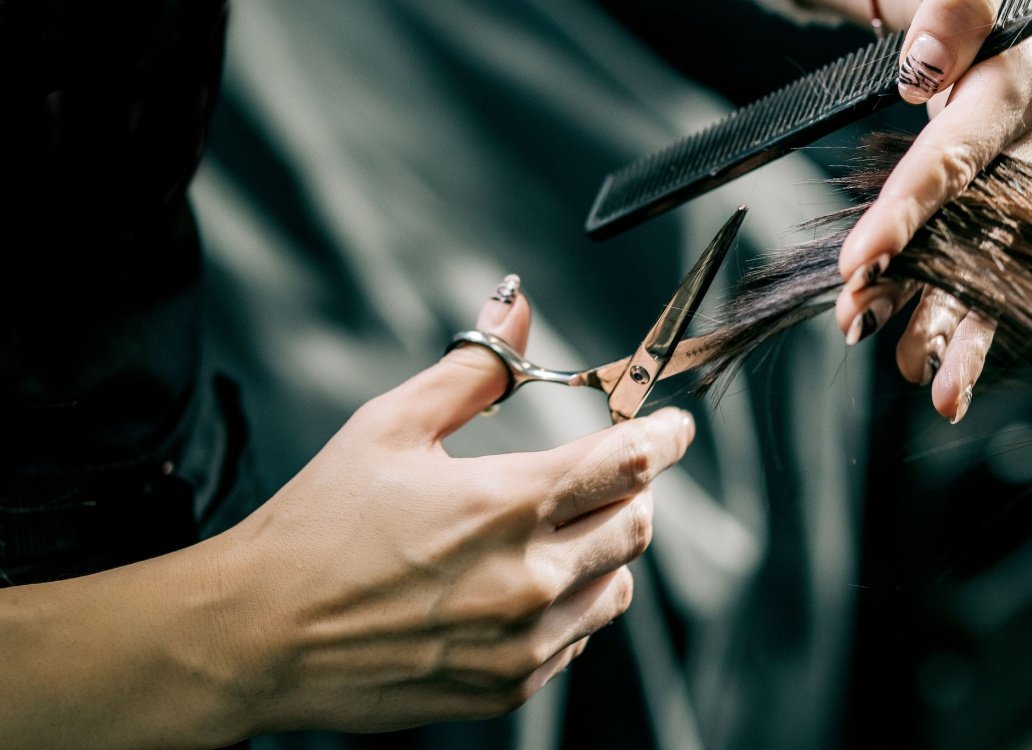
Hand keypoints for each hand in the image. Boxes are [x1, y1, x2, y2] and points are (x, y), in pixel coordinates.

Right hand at [211, 278, 695, 733]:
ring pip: (617, 585)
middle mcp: (527, 579)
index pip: (629, 462)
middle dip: (632, 491)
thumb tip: (516, 307)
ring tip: (546, 533)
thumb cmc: (317, 526)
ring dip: (603, 551)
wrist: (256, 635)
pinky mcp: (508, 687)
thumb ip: (472, 368)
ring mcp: (521, 642)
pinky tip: (516, 587)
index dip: (665, 437)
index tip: (674, 427)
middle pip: (637, 523)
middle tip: (600, 475)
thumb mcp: (389, 426)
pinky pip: (578, 640)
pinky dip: (569, 606)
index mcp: (504, 504)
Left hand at [828, 0, 1031, 422]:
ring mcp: (1006, 186)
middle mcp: (1020, 152)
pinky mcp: (988, 205)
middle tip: (908, 363)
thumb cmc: (984, 0)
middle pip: (980, 240)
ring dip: (938, 323)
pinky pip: (965, 262)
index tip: (859, 264)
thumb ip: (956, 14)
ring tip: (912, 374)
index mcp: (1014, 96)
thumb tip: (926, 65)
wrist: (1007, 10)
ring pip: (976, 267)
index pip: (952, 161)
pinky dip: (934, 307)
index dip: (906, 215)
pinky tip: (909, 348)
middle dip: (943, 308)